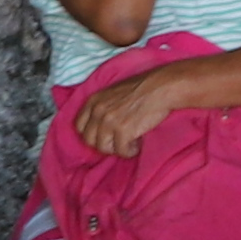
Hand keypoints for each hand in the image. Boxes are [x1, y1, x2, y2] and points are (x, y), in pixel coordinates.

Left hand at [70, 62, 193, 161]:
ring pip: (103, 148)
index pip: (79, 126)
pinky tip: (138, 143)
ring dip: (117, 148)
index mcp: (94, 100)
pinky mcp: (123, 131)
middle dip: (103, 143)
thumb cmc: (142, 89)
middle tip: (117, 141)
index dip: (91, 134)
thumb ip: (102, 107)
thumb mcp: (113, 93)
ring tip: (130, 142)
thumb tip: (100, 126)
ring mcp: (109, 122)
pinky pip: (121, 151)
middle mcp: (98, 111)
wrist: (161, 88)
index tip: (103, 135)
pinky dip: (130, 151)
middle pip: (89, 140)